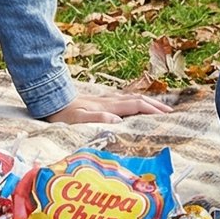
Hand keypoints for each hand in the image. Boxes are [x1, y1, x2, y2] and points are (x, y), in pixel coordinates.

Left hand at [44, 94, 174, 124]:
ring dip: (146, 102)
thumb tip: (116, 120)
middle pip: (137, 100)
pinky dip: (135, 101)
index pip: (136, 105)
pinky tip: (134, 105)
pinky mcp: (99, 101)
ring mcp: (104, 99)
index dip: (152, 110)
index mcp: (107, 106)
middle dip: (155, 105)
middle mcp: (108, 100)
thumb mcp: (77, 119)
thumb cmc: (62, 113)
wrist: (49, 99)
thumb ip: (96, 118)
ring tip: (158, 108)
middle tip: (170, 113)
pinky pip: (123, 99)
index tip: (167, 115)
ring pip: (131, 98)